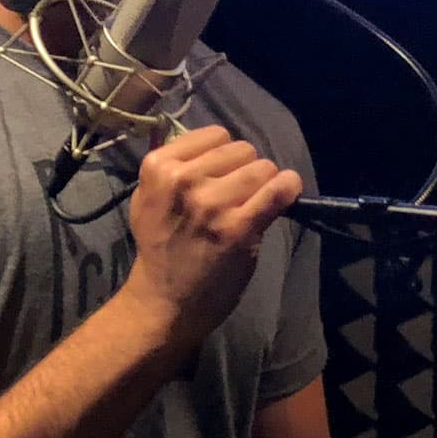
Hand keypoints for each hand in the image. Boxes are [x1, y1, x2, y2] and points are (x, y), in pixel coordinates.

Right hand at [122, 126, 301, 349]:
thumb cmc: (161, 247)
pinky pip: (279, 190)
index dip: (224, 156)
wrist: (164, 302)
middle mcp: (183, 180)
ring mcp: (212, 204)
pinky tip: (287, 194)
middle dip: (245, 169)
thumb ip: (172, 165)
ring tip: (253, 204)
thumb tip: (206, 137)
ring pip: (263, 167)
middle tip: (236, 196)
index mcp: (158, 167)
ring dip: (265, 184)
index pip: (215, 135)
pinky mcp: (238, 228)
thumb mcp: (147, 197)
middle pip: (242, 149)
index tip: (220, 176)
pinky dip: (289, 188)